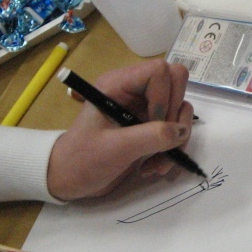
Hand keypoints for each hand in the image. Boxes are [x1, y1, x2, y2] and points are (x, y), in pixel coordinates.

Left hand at [46, 60, 193, 199]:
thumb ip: (150, 137)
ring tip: (157, 164)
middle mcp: (134, 90)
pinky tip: (154, 165)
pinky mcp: (150, 125)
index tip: (155, 124)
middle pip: (176, 82)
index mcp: (118, 84)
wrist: (70, 179)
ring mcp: (144, 107)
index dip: (163, 97)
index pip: (159, 71)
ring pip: (180, 108)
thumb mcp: (116, 148)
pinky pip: (177, 128)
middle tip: (163, 141)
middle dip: (176, 116)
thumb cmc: (83, 160)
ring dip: (176, 139)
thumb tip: (182, 131)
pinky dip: (173, 148)